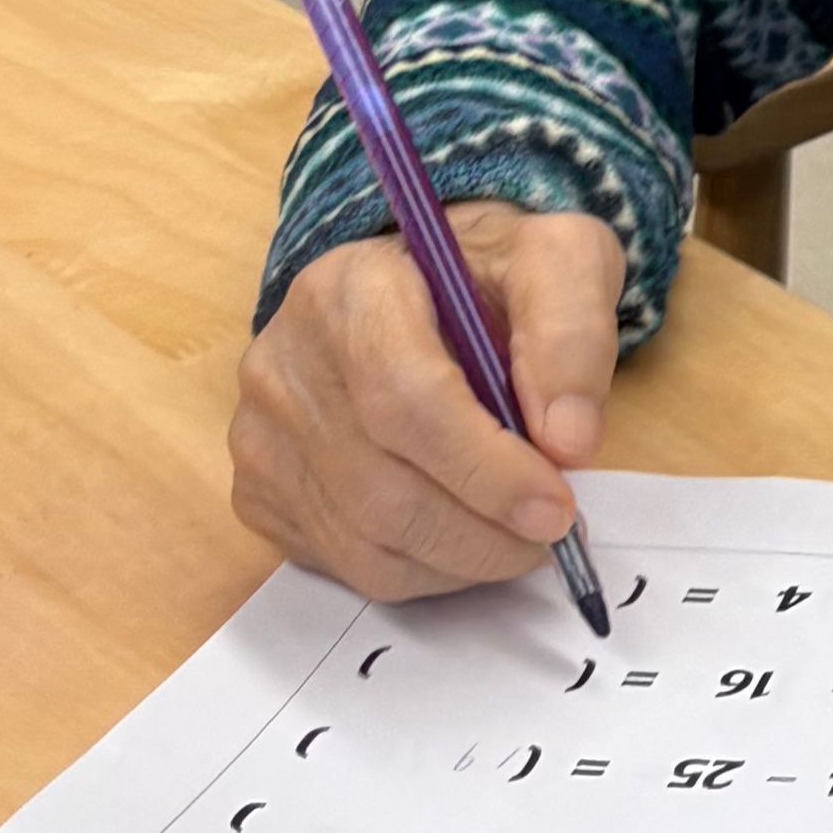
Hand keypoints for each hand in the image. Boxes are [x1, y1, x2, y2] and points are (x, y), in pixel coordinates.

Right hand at [228, 205, 624, 598]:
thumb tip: (571, 442)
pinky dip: (422, 571)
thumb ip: (572, 337)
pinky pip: (343, 561)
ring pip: (362, 538)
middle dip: (483, 531)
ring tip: (521, 538)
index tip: (558, 507)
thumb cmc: (492, 277)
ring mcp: (262, 434)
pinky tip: (465, 536)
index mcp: (351, 291)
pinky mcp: (259, 491)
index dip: (486, 469)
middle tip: (554, 536)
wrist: (420, 288)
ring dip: (461, 560)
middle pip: (380, 486)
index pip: (404, 399)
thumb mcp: (560, 262)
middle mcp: (285, 364)